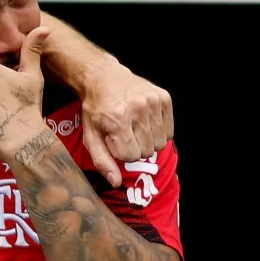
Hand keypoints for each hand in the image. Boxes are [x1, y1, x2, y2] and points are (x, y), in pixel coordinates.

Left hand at [80, 63, 172, 186]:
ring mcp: (154, 101)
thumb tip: (115, 182)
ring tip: (134, 128)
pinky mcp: (164, 97)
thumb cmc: (96, 109)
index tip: (113, 140)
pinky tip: (145, 121)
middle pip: (147, 151)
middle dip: (135, 147)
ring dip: (147, 141)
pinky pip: (169, 131)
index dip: (120, 152)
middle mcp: (138, 108)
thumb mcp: (90, 135)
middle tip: (124, 134)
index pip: (130, 156)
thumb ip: (101, 160)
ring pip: (160, 143)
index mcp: (118, 118)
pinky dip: (158, 131)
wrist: (104, 78)